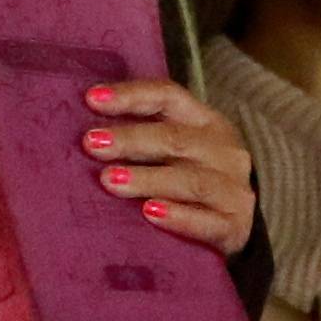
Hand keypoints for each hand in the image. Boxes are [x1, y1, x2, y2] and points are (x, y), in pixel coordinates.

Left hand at [81, 81, 255, 255]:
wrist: (236, 224)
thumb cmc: (193, 181)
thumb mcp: (179, 151)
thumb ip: (144, 138)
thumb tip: (84, 134)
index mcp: (206, 123)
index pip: (170, 97)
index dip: (132, 95)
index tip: (92, 99)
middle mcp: (224, 150)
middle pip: (176, 139)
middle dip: (131, 140)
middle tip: (92, 144)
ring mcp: (233, 189)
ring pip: (191, 181)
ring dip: (148, 179)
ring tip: (110, 180)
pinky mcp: (236, 225)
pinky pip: (207, 221)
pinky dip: (179, 217)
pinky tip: (150, 214)